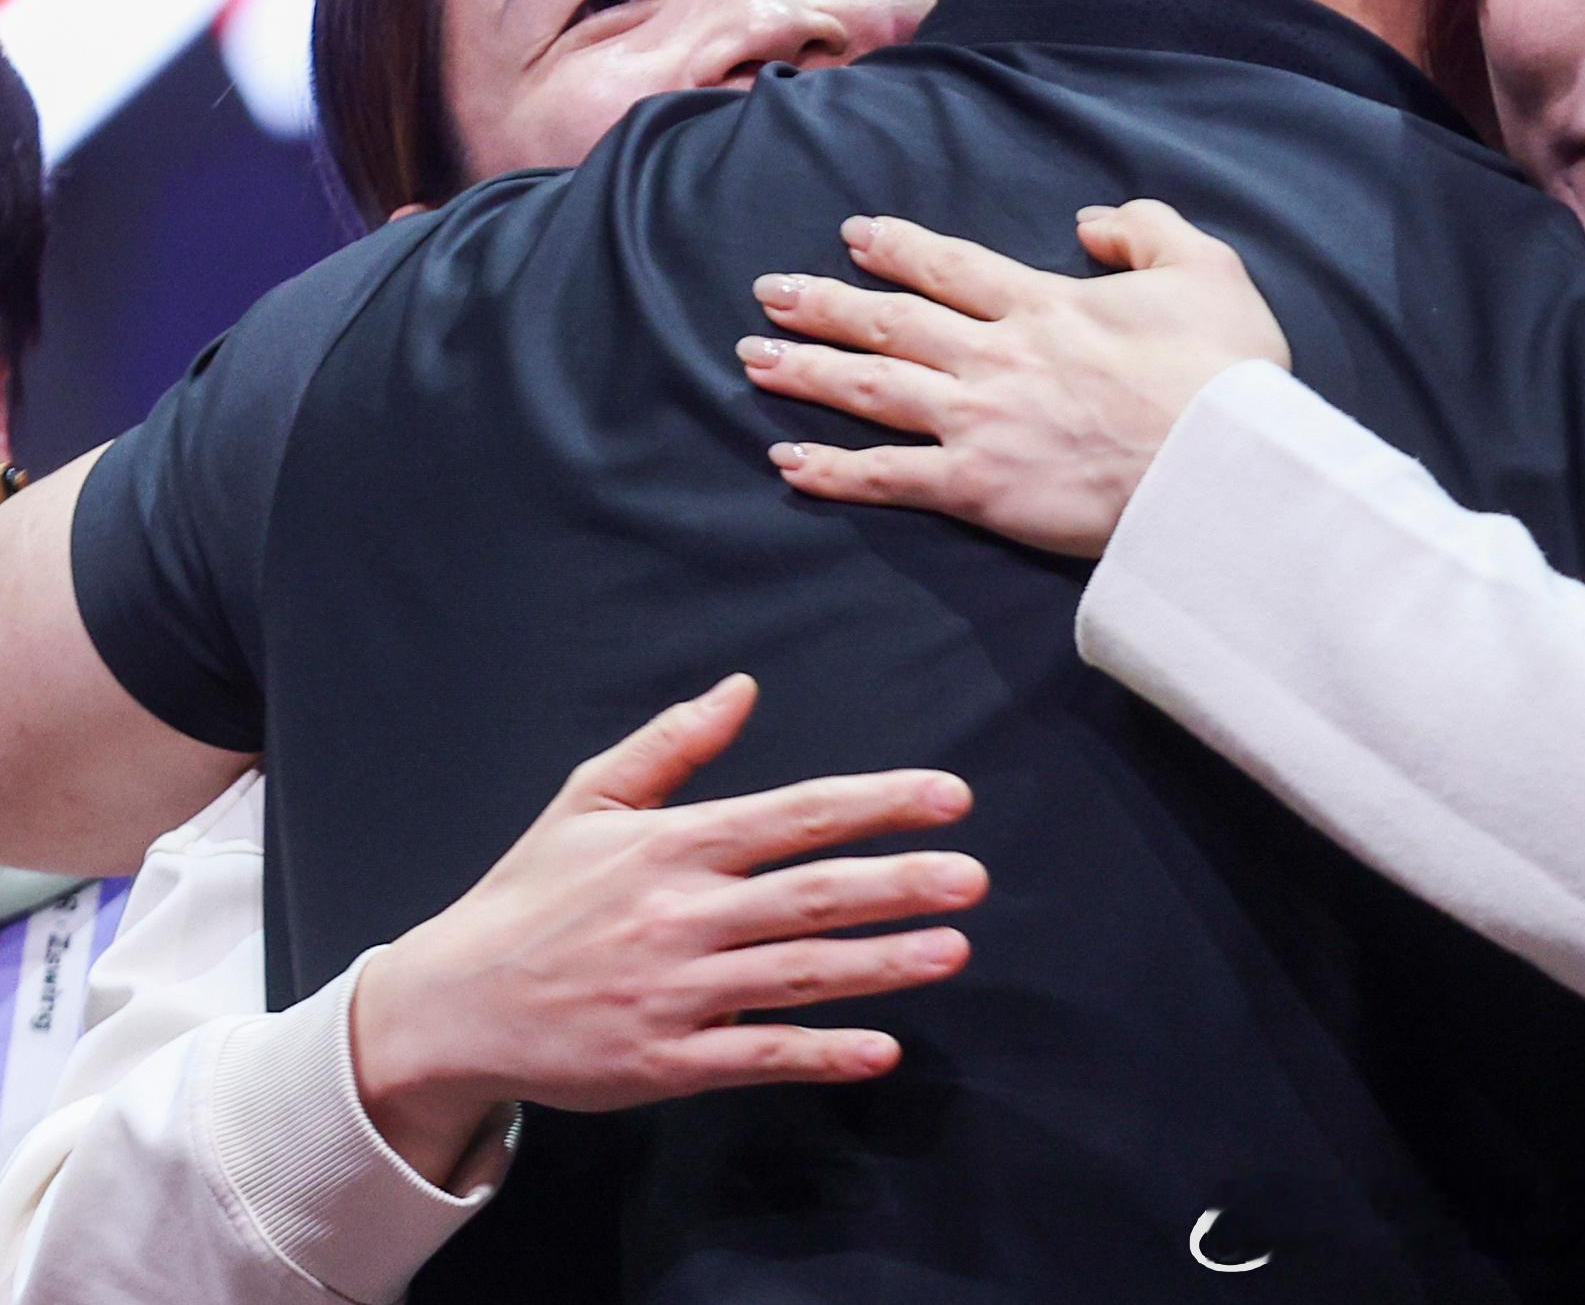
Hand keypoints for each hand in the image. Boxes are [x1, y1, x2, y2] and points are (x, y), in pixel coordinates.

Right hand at [348, 675, 982, 1186]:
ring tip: (954, 949)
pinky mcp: (663, 1062)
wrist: (447, 1007)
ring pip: (796, 973)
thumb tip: (743, 687)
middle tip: (973, 877)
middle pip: (810, 893)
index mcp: (671, 845)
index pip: (793, 815)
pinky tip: (881, 1050)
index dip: (876, 803)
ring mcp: (674, 992)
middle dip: (899, 884)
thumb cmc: (528, 897)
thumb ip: (671, 744)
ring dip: (880, 963)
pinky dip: (819, 1053)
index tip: (951, 796)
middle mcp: (680, 915)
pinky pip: (755, 1056)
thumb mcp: (588, 803)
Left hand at [739, 201, 1290, 557]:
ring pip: (872, 389)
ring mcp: (980, 421)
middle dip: (824, 305)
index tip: (855, 236)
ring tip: (753, 359)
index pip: (951, 266)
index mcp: (1046, 302)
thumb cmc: (1225, 372)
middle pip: (890, 322)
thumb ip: (1146, 228)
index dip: (898, 248)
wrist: (1222, 463)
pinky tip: (787, 462)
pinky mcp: (979, 487)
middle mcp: (997, 355)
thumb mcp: (1208, 268)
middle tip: (770, 293)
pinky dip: (832, 470)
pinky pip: (887, 476)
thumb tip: (1090, 223)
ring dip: (808, 372)